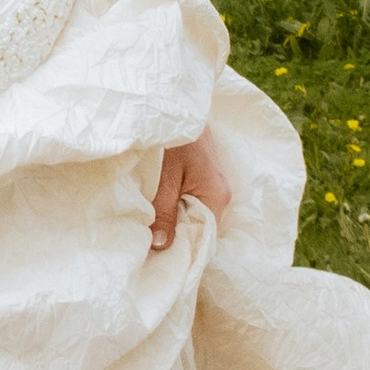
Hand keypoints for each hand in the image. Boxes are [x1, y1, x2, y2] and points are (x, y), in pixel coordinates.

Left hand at [150, 132, 228, 252]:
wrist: (180, 104)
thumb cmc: (175, 138)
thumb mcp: (164, 176)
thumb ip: (164, 211)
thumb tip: (161, 247)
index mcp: (216, 197)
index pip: (205, 239)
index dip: (183, 253)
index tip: (159, 264)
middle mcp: (220, 197)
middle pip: (200, 231)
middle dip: (177, 241)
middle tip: (148, 252)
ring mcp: (213, 189)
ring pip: (195, 219)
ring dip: (175, 226)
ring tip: (151, 236)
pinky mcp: (203, 182)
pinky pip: (192, 206)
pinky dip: (176, 212)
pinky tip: (159, 216)